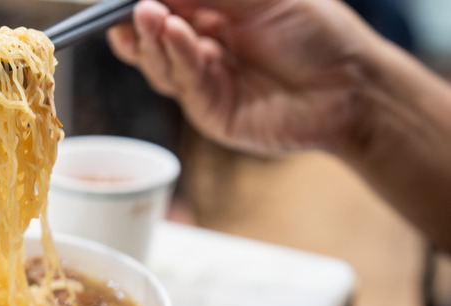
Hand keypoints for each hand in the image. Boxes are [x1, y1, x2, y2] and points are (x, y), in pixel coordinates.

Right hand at [107, 0, 380, 154]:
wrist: (352, 87)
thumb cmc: (317, 33)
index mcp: (213, 16)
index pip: (165, 7)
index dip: (142, 2)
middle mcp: (203, 49)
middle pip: (153, 38)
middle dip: (139, 22)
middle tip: (136, 7)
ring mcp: (204, 82)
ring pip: (161, 64)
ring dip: (152, 38)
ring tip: (150, 14)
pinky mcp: (210, 112)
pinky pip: (186, 83)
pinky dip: (178, 57)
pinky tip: (176, 33)